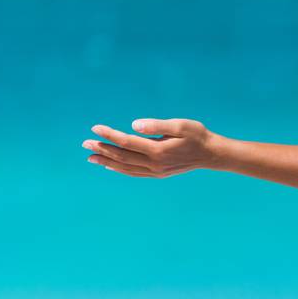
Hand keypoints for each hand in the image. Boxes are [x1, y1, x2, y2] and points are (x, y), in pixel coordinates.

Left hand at [82, 118, 223, 177]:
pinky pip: (134, 172)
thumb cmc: (197, 135)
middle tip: (85, 143)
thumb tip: (134, 125)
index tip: (95, 127)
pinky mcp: (158, 173)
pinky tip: (111, 165)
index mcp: (158, 150)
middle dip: (102, 149)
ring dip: (107, 161)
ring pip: (125, 167)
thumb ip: (157, 125)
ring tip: (91, 157)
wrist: (212, 154)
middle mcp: (155, 163)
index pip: (126, 142)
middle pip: (122, 156)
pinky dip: (120, 169)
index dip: (109, 134)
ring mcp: (156, 170)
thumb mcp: (180, 125)